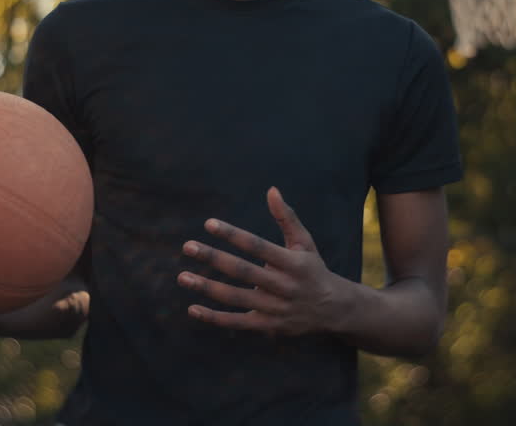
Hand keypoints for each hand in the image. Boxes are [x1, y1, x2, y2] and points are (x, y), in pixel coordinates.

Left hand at [177, 187, 352, 336]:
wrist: (332, 309)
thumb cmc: (312, 269)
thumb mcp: (304, 242)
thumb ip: (287, 217)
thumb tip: (271, 190)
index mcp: (292, 263)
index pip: (258, 246)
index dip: (233, 234)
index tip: (209, 223)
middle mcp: (283, 286)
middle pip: (243, 271)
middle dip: (213, 258)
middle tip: (187, 246)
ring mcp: (275, 308)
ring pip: (236, 298)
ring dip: (207, 288)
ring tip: (183, 276)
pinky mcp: (268, 325)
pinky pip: (237, 322)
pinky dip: (214, 317)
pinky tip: (193, 308)